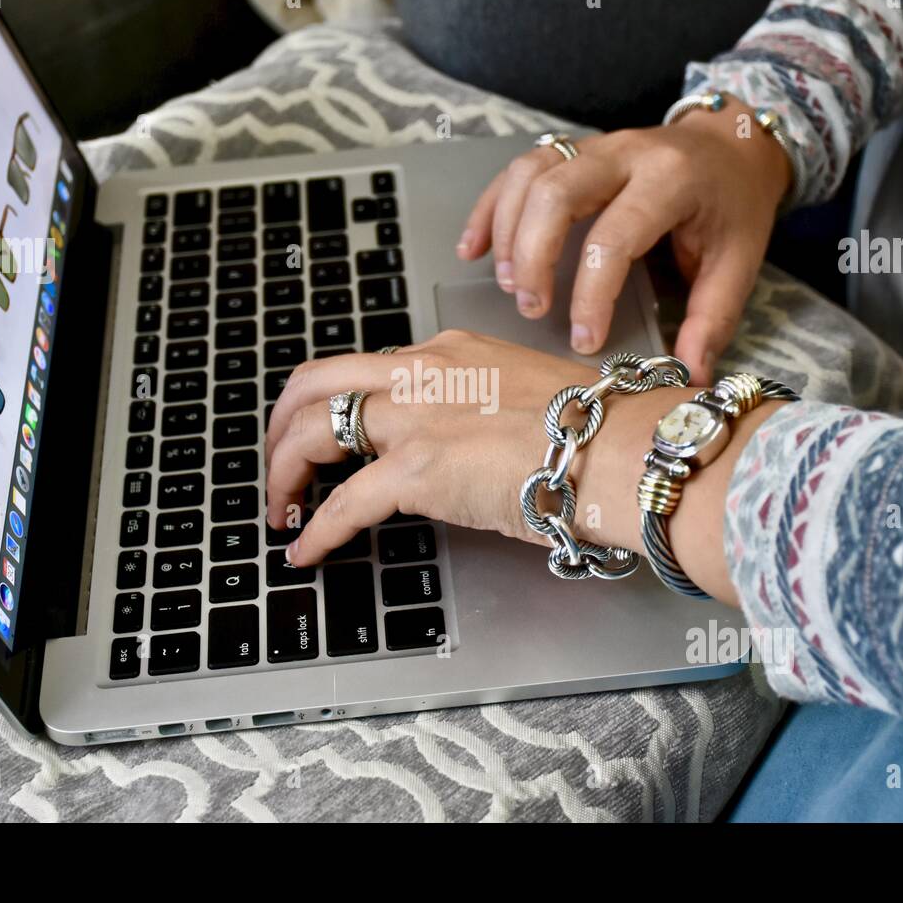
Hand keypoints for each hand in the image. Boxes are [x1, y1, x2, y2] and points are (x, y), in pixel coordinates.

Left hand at [264, 330, 786, 607]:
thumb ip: (485, 411)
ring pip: (313, 431)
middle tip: (277, 459)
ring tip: (280, 506)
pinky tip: (305, 550)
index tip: (332, 432)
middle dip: (283, 422)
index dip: (338, 402)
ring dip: (284, 471)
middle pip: (318, 383)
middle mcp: (423, 372)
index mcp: (452, 353)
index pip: (371, 369)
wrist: (625, 451)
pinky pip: (343, 504)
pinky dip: (316, 529)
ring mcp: (416, 418)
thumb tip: (471, 446)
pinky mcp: (418, 471)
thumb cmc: (602, 431)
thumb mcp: (531, 398)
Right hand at [456, 97, 790, 383]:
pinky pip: (518, 169)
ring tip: (506, 285)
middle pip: (555, 193)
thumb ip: (711, 320)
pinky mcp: (572, 150)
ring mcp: (594, 146)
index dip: (592, 294)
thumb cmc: (733, 205)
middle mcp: (626, 153)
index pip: (615, 237)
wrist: (733, 144)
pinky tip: (473, 248)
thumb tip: (688, 376)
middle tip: (531, 308)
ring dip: (507, 232)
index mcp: (672, 181)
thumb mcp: (738, 263)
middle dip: (532, 256)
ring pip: (529, 175)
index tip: (584, 339)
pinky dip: (490, 208)